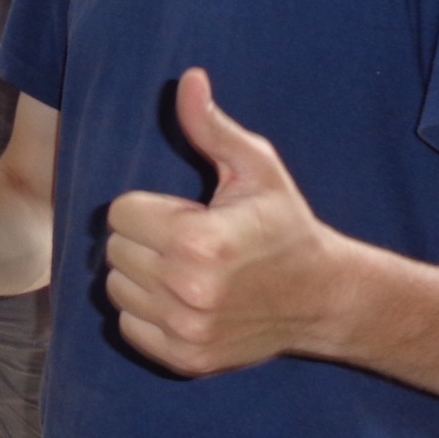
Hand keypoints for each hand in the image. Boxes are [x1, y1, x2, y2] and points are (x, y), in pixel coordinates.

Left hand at [104, 68, 338, 375]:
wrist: (323, 297)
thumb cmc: (285, 225)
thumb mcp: (256, 168)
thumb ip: (211, 126)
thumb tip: (188, 78)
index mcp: (198, 242)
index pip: (120, 213)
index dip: (149, 207)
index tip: (185, 212)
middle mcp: (187, 291)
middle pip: (115, 250)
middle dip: (144, 238)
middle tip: (187, 240)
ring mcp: (186, 330)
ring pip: (117, 288)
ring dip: (142, 275)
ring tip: (185, 268)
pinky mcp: (186, 359)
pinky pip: (129, 325)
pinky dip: (146, 311)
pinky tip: (183, 298)